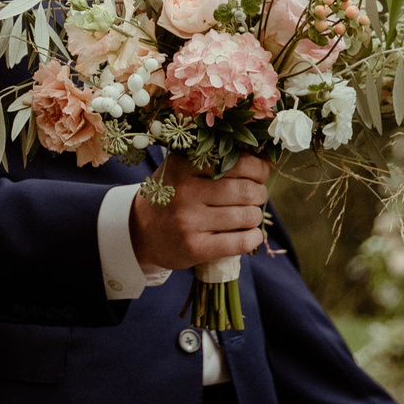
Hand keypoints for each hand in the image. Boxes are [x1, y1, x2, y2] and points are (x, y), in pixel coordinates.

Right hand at [128, 153, 268, 271]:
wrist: (140, 232)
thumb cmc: (172, 195)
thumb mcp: (180, 168)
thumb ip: (213, 158)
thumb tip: (263, 156)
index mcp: (182, 166)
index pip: (237, 162)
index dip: (258, 168)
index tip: (259, 173)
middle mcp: (184, 191)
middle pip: (245, 190)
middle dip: (260, 193)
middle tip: (256, 195)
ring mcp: (188, 221)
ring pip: (246, 216)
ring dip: (256, 216)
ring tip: (249, 215)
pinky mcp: (195, 247)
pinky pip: (240, 242)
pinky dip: (253, 238)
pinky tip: (251, 235)